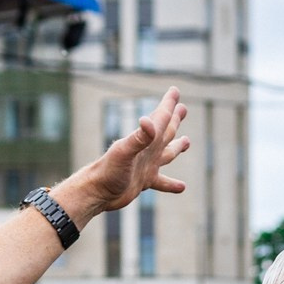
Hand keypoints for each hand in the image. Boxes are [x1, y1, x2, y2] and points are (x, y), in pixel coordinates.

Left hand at [62, 88, 190, 219]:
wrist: (96, 192)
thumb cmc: (108, 171)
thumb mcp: (124, 152)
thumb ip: (138, 137)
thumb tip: (148, 120)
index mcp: (144, 140)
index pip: (160, 118)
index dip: (168, 104)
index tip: (174, 90)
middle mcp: (147, 151)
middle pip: (166, 131)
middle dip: (174, 119)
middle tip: (182, 108)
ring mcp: (146, 166)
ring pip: (167, 154)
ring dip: (177, 147)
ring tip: (187, 141)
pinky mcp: (144, 181)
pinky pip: (162, 182)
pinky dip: (172, 184)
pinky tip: (182, 187)